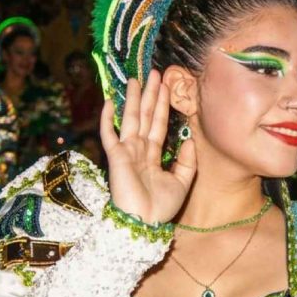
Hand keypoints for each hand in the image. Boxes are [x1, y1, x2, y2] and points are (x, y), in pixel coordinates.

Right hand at [99, 72, 195, 224]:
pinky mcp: (116, 157)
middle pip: (145, 116)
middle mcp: (138, 150)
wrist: (145, 224)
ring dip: (133, 98)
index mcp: (152, 156)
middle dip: (150, 94)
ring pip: (130, 119)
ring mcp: (126, 152)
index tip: (166, 85)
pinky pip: (110, 134)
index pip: (158, 124)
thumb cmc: (161, 208)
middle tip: (153, 73)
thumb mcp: (182, 182)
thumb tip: (188, 139)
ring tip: (136, 78)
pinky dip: (108, 119)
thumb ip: (186, 161)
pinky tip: (110, 101)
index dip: (162, 105)